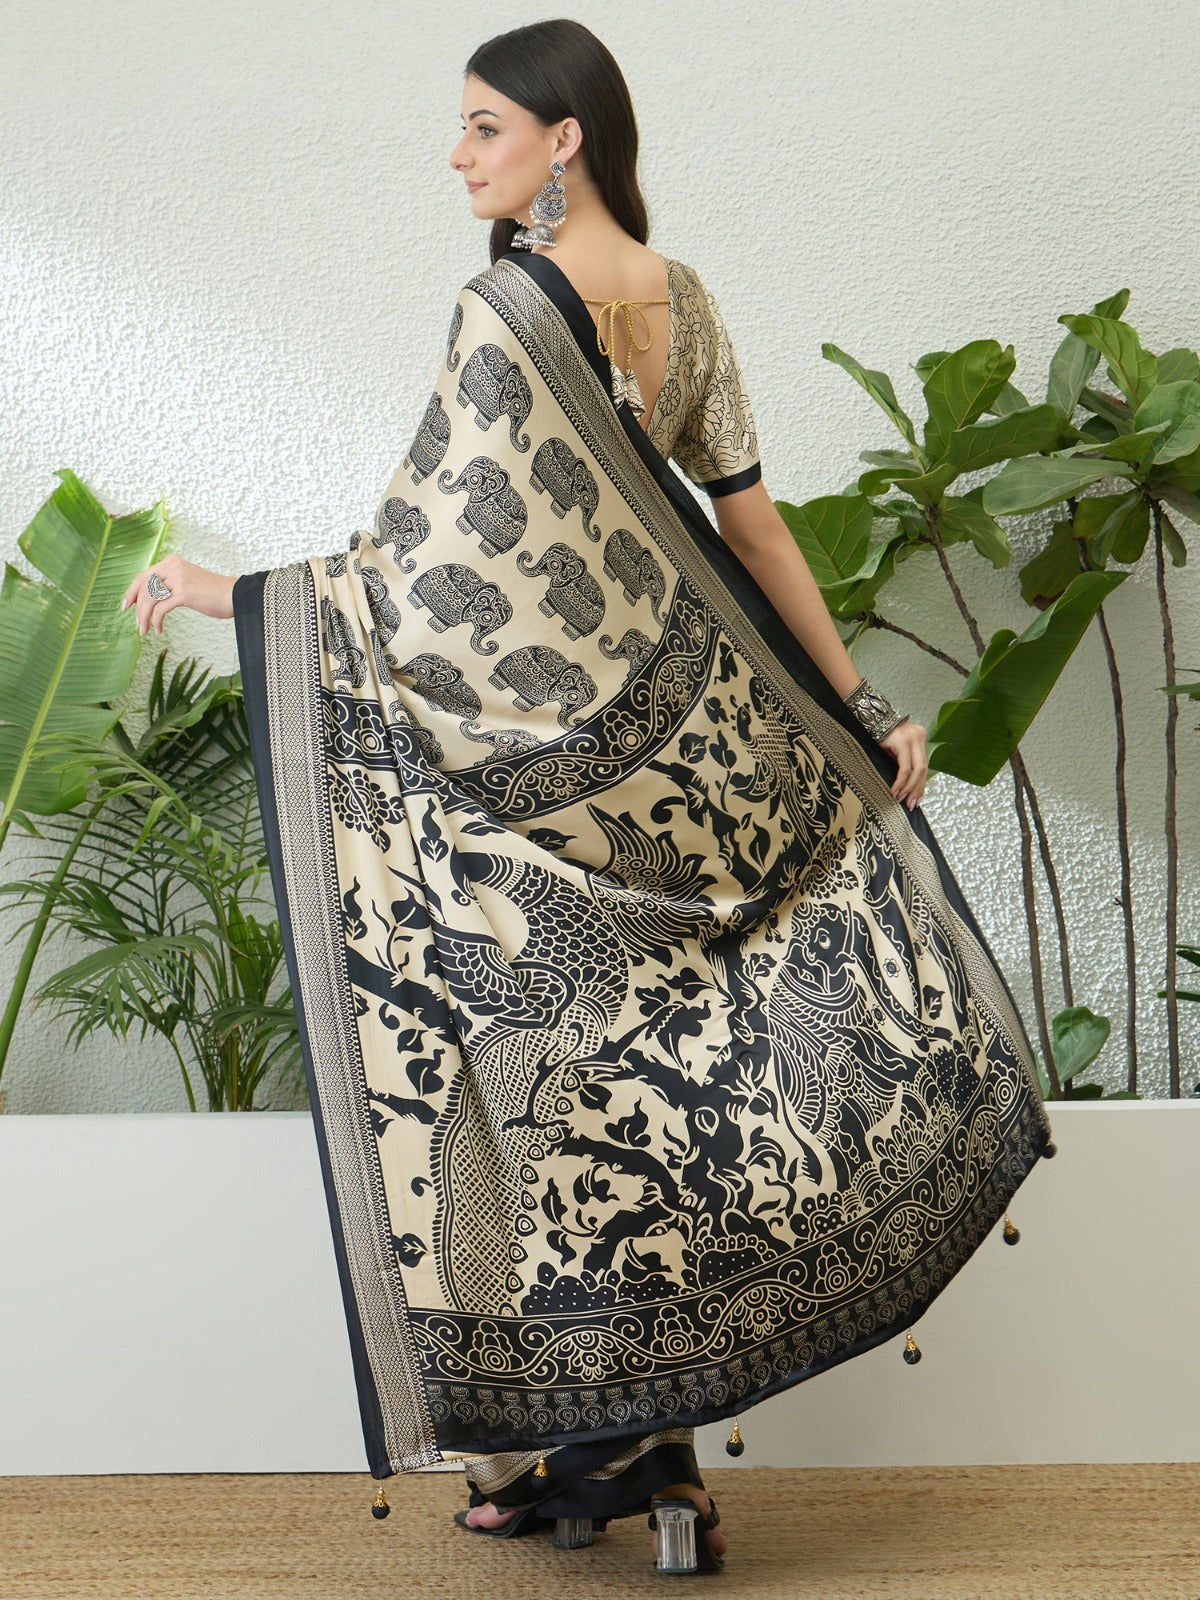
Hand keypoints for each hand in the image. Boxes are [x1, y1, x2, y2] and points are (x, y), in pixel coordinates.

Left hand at [121, 555, 235, 633]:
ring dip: (144, 617)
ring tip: (145, 630)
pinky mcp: (184, 593)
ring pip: (149, 599)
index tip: (126, 605)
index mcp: (172, 562)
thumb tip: (150, 597)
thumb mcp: (187, 580)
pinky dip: (156, 621)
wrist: (234, 595)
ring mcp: (178, 579)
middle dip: (137, 607)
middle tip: (137, 623)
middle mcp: (173, 567)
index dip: (132, 591)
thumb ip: (170, 583)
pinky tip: (159, 629)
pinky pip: (160, 609)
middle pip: (144, 587)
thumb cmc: (212, 593)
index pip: (143, 575)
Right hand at [878, 718, 926, 809]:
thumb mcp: (895, 750)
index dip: (921, 785)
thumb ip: (904, 763)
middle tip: (910, 804)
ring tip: (900, 798)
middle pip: (923, 769)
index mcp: (920, 738)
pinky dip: (900, 781)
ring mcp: (912, 738)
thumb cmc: (879, 735)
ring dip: (909, 787)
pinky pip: (905, 768)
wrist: (868, 718)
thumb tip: (907, 787)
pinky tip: (894, 790)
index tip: (916, 800)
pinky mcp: (902, 742)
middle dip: (916, 789)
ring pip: (917, 770)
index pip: (924, 766)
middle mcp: (919, 737)